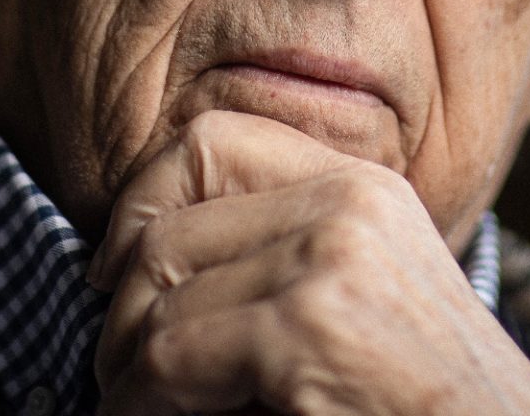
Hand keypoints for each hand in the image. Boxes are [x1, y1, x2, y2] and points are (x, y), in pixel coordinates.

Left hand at [87, 110, 529, 414]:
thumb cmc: (415, 405)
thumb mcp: (357, 302)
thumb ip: (281, 258)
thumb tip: (139, 263)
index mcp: (363, 186)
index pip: (211, 140)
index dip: (140, 201)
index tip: (113, 273)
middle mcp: (349, 204)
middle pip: (167, 220)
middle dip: (122, 305)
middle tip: (118, 366)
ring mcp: (331, 259)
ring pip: (156, 294)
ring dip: (124, 364)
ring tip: (132, 404)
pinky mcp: (309, 327)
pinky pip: (168, 355)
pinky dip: (137, 401)